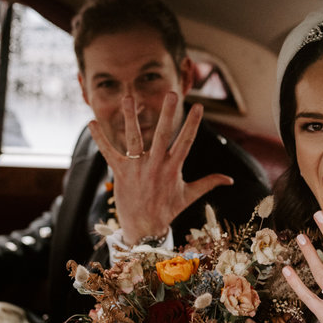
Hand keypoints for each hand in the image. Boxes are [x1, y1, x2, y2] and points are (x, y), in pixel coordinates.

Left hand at [89, 92, 232, 245]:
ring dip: (131, 117)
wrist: (144, 228)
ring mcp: (137, 167)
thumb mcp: (190, 195)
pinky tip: (92, 122)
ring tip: (129, 97)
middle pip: (163, 134)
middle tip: (172, 93)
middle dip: (168, 113)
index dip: (193, 124)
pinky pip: (109, 151)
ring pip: (134, 138)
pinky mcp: (120, 171)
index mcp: (173, 168)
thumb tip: (230, 180)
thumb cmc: (168, 210)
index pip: (186, 141)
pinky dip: (100, 138)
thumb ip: (209, 183)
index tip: (199, 106)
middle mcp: (156, 165)